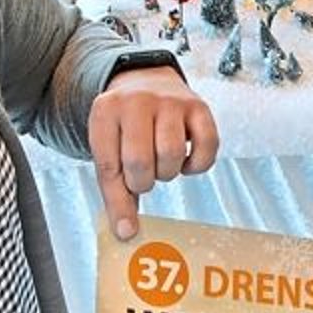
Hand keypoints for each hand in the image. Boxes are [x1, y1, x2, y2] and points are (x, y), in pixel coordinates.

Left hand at [89, 66, 219, 239]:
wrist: (145, 80)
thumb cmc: (124, 126)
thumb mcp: (109, 146)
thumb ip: (116, 186)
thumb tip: (127, 231)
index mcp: (105, 111)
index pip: (110, 166)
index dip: (118, 202)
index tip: (126, 229)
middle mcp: (137, 101)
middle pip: (141, 162)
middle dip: (143, 182)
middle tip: (143, 177)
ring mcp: (170, 101)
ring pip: (172, 154)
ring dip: (168, 173)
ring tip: (161, 164)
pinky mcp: (199, 106)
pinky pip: (207, 147)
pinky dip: (197, 165)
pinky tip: (185, 161)